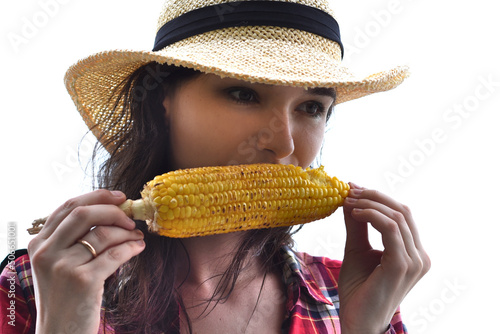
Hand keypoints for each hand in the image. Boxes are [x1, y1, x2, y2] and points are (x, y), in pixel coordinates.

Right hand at [28, 190, 145, 333]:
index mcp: (39, 243)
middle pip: (84, 213)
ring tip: (138, 235)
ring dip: (127, 231)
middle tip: (131, 215)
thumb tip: (111, 212)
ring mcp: (63, 267)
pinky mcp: (83, 281)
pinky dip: (131, 247)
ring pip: (103, 234)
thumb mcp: (58, 264)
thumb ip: (74, 239)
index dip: (97, 196)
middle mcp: (47, 252)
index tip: (119, 196)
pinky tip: (139, 247)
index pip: (68, 207)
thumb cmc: (66, 297)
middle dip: (112, 210)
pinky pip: (114, 254)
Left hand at [338, 183, 429, 333]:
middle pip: (402, 210)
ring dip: (369, 203)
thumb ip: (357, 225)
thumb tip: (350, 197)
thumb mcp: (356, 249)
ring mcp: (415, 261)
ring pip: (396, 216)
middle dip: (373, 196)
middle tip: (348, 191)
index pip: (400, 214)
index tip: (352, 188)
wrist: (358, 320)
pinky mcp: (402, 265)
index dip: (377, 197)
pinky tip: (355, 213)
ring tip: (347, 201)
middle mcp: (420, 256)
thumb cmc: (358, 288)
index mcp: (413, 252)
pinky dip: (371, 215)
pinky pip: (390, 229)